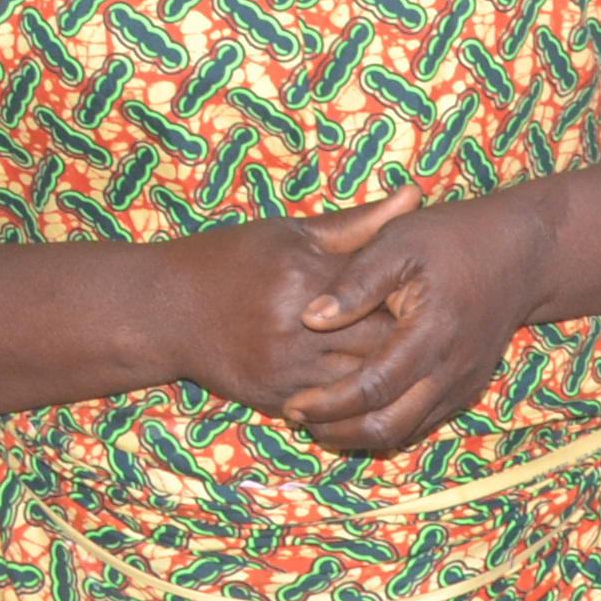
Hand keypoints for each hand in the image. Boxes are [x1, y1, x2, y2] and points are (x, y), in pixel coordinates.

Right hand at [157, 189, 424, 431]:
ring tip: (415, 363)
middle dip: (408, 341)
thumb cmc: (229, 261)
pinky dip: (355, 399)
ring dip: (387, 375)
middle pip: (378, 343)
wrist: (161, 312)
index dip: (415, 299)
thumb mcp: (290, 233)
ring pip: (359, 382)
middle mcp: (296, 328)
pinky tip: (378, 388)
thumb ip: (359, 223)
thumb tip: (416, 193)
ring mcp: (283, 369)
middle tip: (437, 334)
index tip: (438, 294)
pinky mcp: (272, 398)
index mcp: (304, 278)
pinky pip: (331, 407)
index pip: (382, 295)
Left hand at [283, 189, 561, 456]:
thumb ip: (355, 282)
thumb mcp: (399, 242)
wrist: (521, 252)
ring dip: (359, 432)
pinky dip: (383, 423)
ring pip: (406, 430)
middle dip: (338, 429)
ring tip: (318, 418)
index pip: (374, 386)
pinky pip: (421, 421)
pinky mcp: (466, 387)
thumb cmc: (453, 238)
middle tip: (298, 415)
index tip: (292, 402)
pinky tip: (353, 410)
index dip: (330, 402)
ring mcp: (464, 382)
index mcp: (434, 331)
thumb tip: (309, 318)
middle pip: (390, 424)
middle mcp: (453, 367)